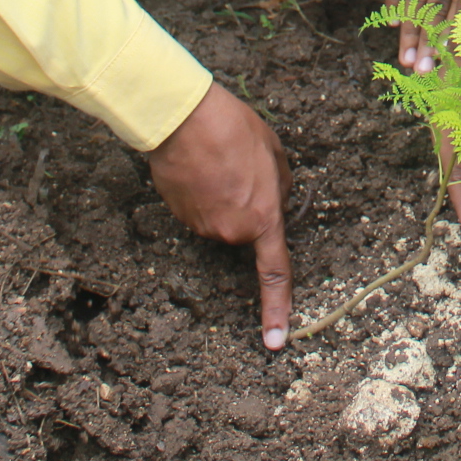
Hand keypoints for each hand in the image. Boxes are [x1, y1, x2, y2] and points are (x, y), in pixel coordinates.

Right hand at [148, 83, 294, 349]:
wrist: (182, 119)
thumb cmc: (233, 129)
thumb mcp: (274, 152)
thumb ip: (280, 186)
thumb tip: (277, 202)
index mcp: (263, 218)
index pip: (275, 274)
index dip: (277, 310)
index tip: (276, 342)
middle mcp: (232, 231)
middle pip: (248, 229)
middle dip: (251, 205)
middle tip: (245, 165)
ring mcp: (202, 226)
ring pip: (224, 218)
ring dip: (226, 196)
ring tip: (220, 161)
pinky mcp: (179, 215)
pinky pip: (201, 211)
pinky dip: (204, 194)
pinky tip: (201, 167)